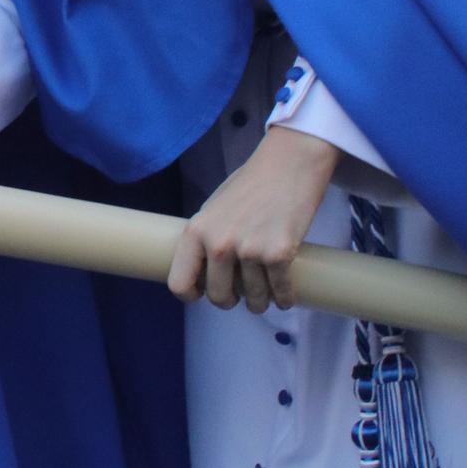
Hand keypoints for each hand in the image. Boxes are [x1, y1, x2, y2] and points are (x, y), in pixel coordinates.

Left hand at [167, 126, 338, 312]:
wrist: (287, 165)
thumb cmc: (250, 185)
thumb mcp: (214, 209)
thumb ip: (207, 238)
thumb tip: (205, 271)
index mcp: (196, 231)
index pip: (179, 283)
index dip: (192, 295)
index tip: (203, 294)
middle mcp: (218, 244)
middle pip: (218, 296)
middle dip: (231, 301)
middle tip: (240, 295)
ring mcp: (249, 250)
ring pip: (253, 298)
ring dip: (260, 302)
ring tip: (265, 296)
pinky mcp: (279, 253)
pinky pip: (281, 292)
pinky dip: (285, 298)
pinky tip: (285, 296)